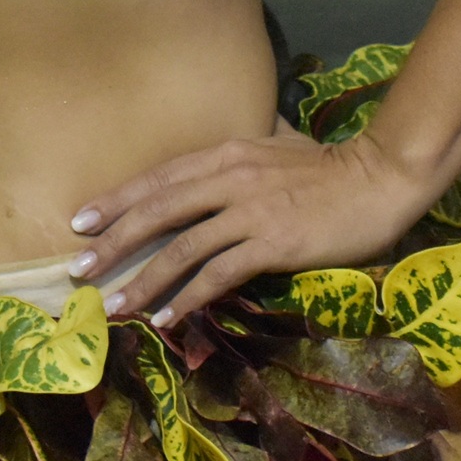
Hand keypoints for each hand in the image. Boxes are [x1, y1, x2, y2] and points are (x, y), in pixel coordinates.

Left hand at [67, 126, 441, 326]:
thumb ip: (247, 148)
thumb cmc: (332, 165)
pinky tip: (168, 317)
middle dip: (112, 242)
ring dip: (143, 280)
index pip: (157, 179)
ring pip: (181, 247)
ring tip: (115, 306)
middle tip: (78, 269)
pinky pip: (219, 274)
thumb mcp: (279, 142)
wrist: (382, 178)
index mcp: (225, 154)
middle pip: (156, 212)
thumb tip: (234, 144)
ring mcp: (250, 211)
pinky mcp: (273, 243)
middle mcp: (229, 179)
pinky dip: (188, 297)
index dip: (116, 200)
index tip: (81, 222)